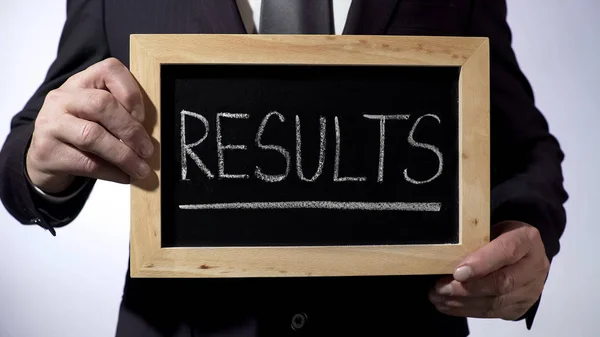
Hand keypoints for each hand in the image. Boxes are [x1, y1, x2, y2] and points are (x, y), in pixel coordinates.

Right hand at [26, 58, 153, 192]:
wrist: (45, 155)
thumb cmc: (82, 129)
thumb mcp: (99, 114)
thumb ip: (121, 113)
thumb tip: (150, 136)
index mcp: (82, 82)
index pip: (109, 70)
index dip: (131, 93)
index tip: (142, 117)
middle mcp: (62, 98)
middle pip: (101, 104)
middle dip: (130, 129)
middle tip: (147, 150)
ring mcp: (51, 123)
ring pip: (92, 136)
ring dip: (124, 155)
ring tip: (140, 168)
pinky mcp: (47, 151)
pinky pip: (86, 162)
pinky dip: (112, 172)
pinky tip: (123, 176)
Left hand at [429, 221, 549, 319]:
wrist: (523, 252)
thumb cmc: (500, 236)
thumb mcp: (490, 227)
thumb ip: (475, 239)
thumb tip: (446, 255)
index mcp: (527, 239)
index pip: (507, 251)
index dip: (481, 263)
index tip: (457, 272)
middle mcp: (535, 266)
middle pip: (502, 282)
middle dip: (466, 288)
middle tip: (440, 288)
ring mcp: (531, 289)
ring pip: (496, 302)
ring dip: (463, 303)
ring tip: (439, 298)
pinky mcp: (523, 306)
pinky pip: (494, 312)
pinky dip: (469, 310)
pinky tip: (450, 305)